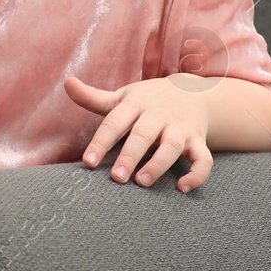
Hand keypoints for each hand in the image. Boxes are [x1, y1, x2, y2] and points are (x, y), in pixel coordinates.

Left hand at [65, 75, 213, 192]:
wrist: (193, 92)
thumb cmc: (147, 100)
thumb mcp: (122, 97)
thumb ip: (93, 97)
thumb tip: (67, 82)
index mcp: (136, 103)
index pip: (115, 122)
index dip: (101, 142)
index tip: (88, 161)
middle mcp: (158, 115)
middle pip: (143, 134)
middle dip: (130, 156)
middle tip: (116, 177)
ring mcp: (180, 128)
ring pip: (173, 146)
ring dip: (158, 164)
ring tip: (142, 182)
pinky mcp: (199, 140)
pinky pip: (203, 159)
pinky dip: (197, 174)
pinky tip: (183, 188)